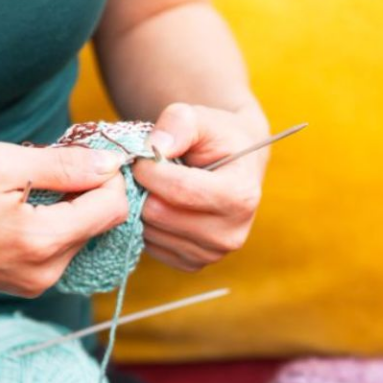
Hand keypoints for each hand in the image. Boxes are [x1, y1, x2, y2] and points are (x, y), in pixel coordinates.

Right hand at [0, 143, 128, 296]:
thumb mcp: (0, 163)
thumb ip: (64, 166)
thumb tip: (110, 165)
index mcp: (42, 242)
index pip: (111, 209)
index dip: (110, 178)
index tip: (92, 156)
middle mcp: (47, 272)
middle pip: (100, 225)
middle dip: (88, 191)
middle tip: (56, 166)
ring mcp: (38, 284)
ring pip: (82, 237)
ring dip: (71, 208)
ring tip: (32, 189)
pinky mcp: (29, 286)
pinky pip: (61, 250)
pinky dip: (55, 225)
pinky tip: (25, 210)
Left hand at [132, 103, 267, 271]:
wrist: (233, 166)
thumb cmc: (217, 139)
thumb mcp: (202, 118)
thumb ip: (178, 122)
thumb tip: (153, 148)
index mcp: (241, 197)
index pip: (179, 190)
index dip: (149, 168)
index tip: (143, 153)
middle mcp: (231, 234)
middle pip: (159, 214)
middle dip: (143, 187)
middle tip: (146, 170)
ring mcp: (212, 254)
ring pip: (149, 232)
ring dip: (141, 205)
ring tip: (155, 186)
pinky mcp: (192, 264)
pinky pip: (150, 246)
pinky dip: (146, 224)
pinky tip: (160, 205)